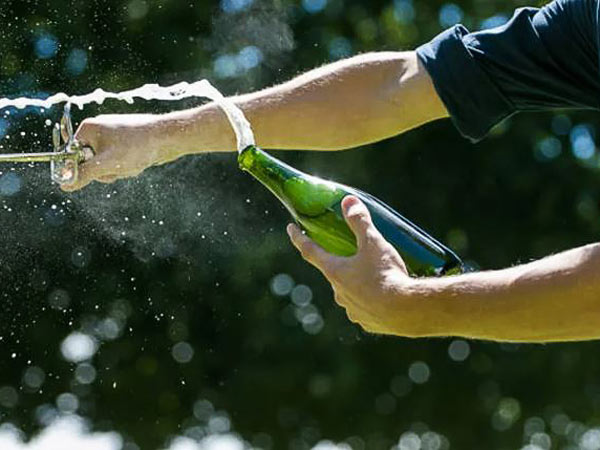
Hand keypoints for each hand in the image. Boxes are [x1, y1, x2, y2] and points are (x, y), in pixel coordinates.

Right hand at [61, 114, 172, 190]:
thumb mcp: (107, 164)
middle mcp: (98, 129)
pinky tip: (139, 161)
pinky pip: (120, 160)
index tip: (100, 171)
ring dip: (119, 169)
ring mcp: (113, 135)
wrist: (168, 137)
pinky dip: (128, 165)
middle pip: (91, 162)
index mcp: (88, 128)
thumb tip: (64, 185)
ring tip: (133, 161)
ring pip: (107, 164)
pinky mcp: (126, 141)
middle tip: (121, 165)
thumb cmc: (137, 147)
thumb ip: (84, 174)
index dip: (85, 168)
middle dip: (107, 170)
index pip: (72, 156)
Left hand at [287, 195, 416, 335]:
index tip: (291, 228)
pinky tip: (385, 297)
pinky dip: (371, 300)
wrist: (407, 311)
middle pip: (334, 273)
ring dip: (358, 284)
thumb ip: (359, 221)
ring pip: (350, 292)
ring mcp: (352, 310)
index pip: (309, 251)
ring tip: (377, 276)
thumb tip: (348, 201)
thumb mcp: (373, 243)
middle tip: (357, 255)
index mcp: (335, 271)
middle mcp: (338, 292)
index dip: (299, 238)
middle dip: (342, 263)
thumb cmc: (386, 275)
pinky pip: (365, 308)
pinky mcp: (367, 322)